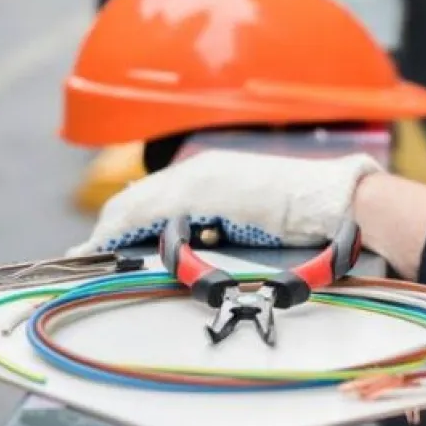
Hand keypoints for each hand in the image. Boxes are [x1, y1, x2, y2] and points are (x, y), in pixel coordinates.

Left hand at [68, 150, 382, 255]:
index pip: (159, 196)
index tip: (111, 240)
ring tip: (90, 255)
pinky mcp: (202, 193)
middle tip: (87, 253)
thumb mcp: (261, 219)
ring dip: (111, 230)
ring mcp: (201, 179)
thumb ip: (231, 227)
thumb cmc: (312, 217)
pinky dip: (124, 230)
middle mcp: (203, 170)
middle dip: (111, 226)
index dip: (130, 219)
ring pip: (137, 203)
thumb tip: (208, 248)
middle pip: (139, 197)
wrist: (338, 204)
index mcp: (217, 173)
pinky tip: (110, 246)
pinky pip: (149, 213)